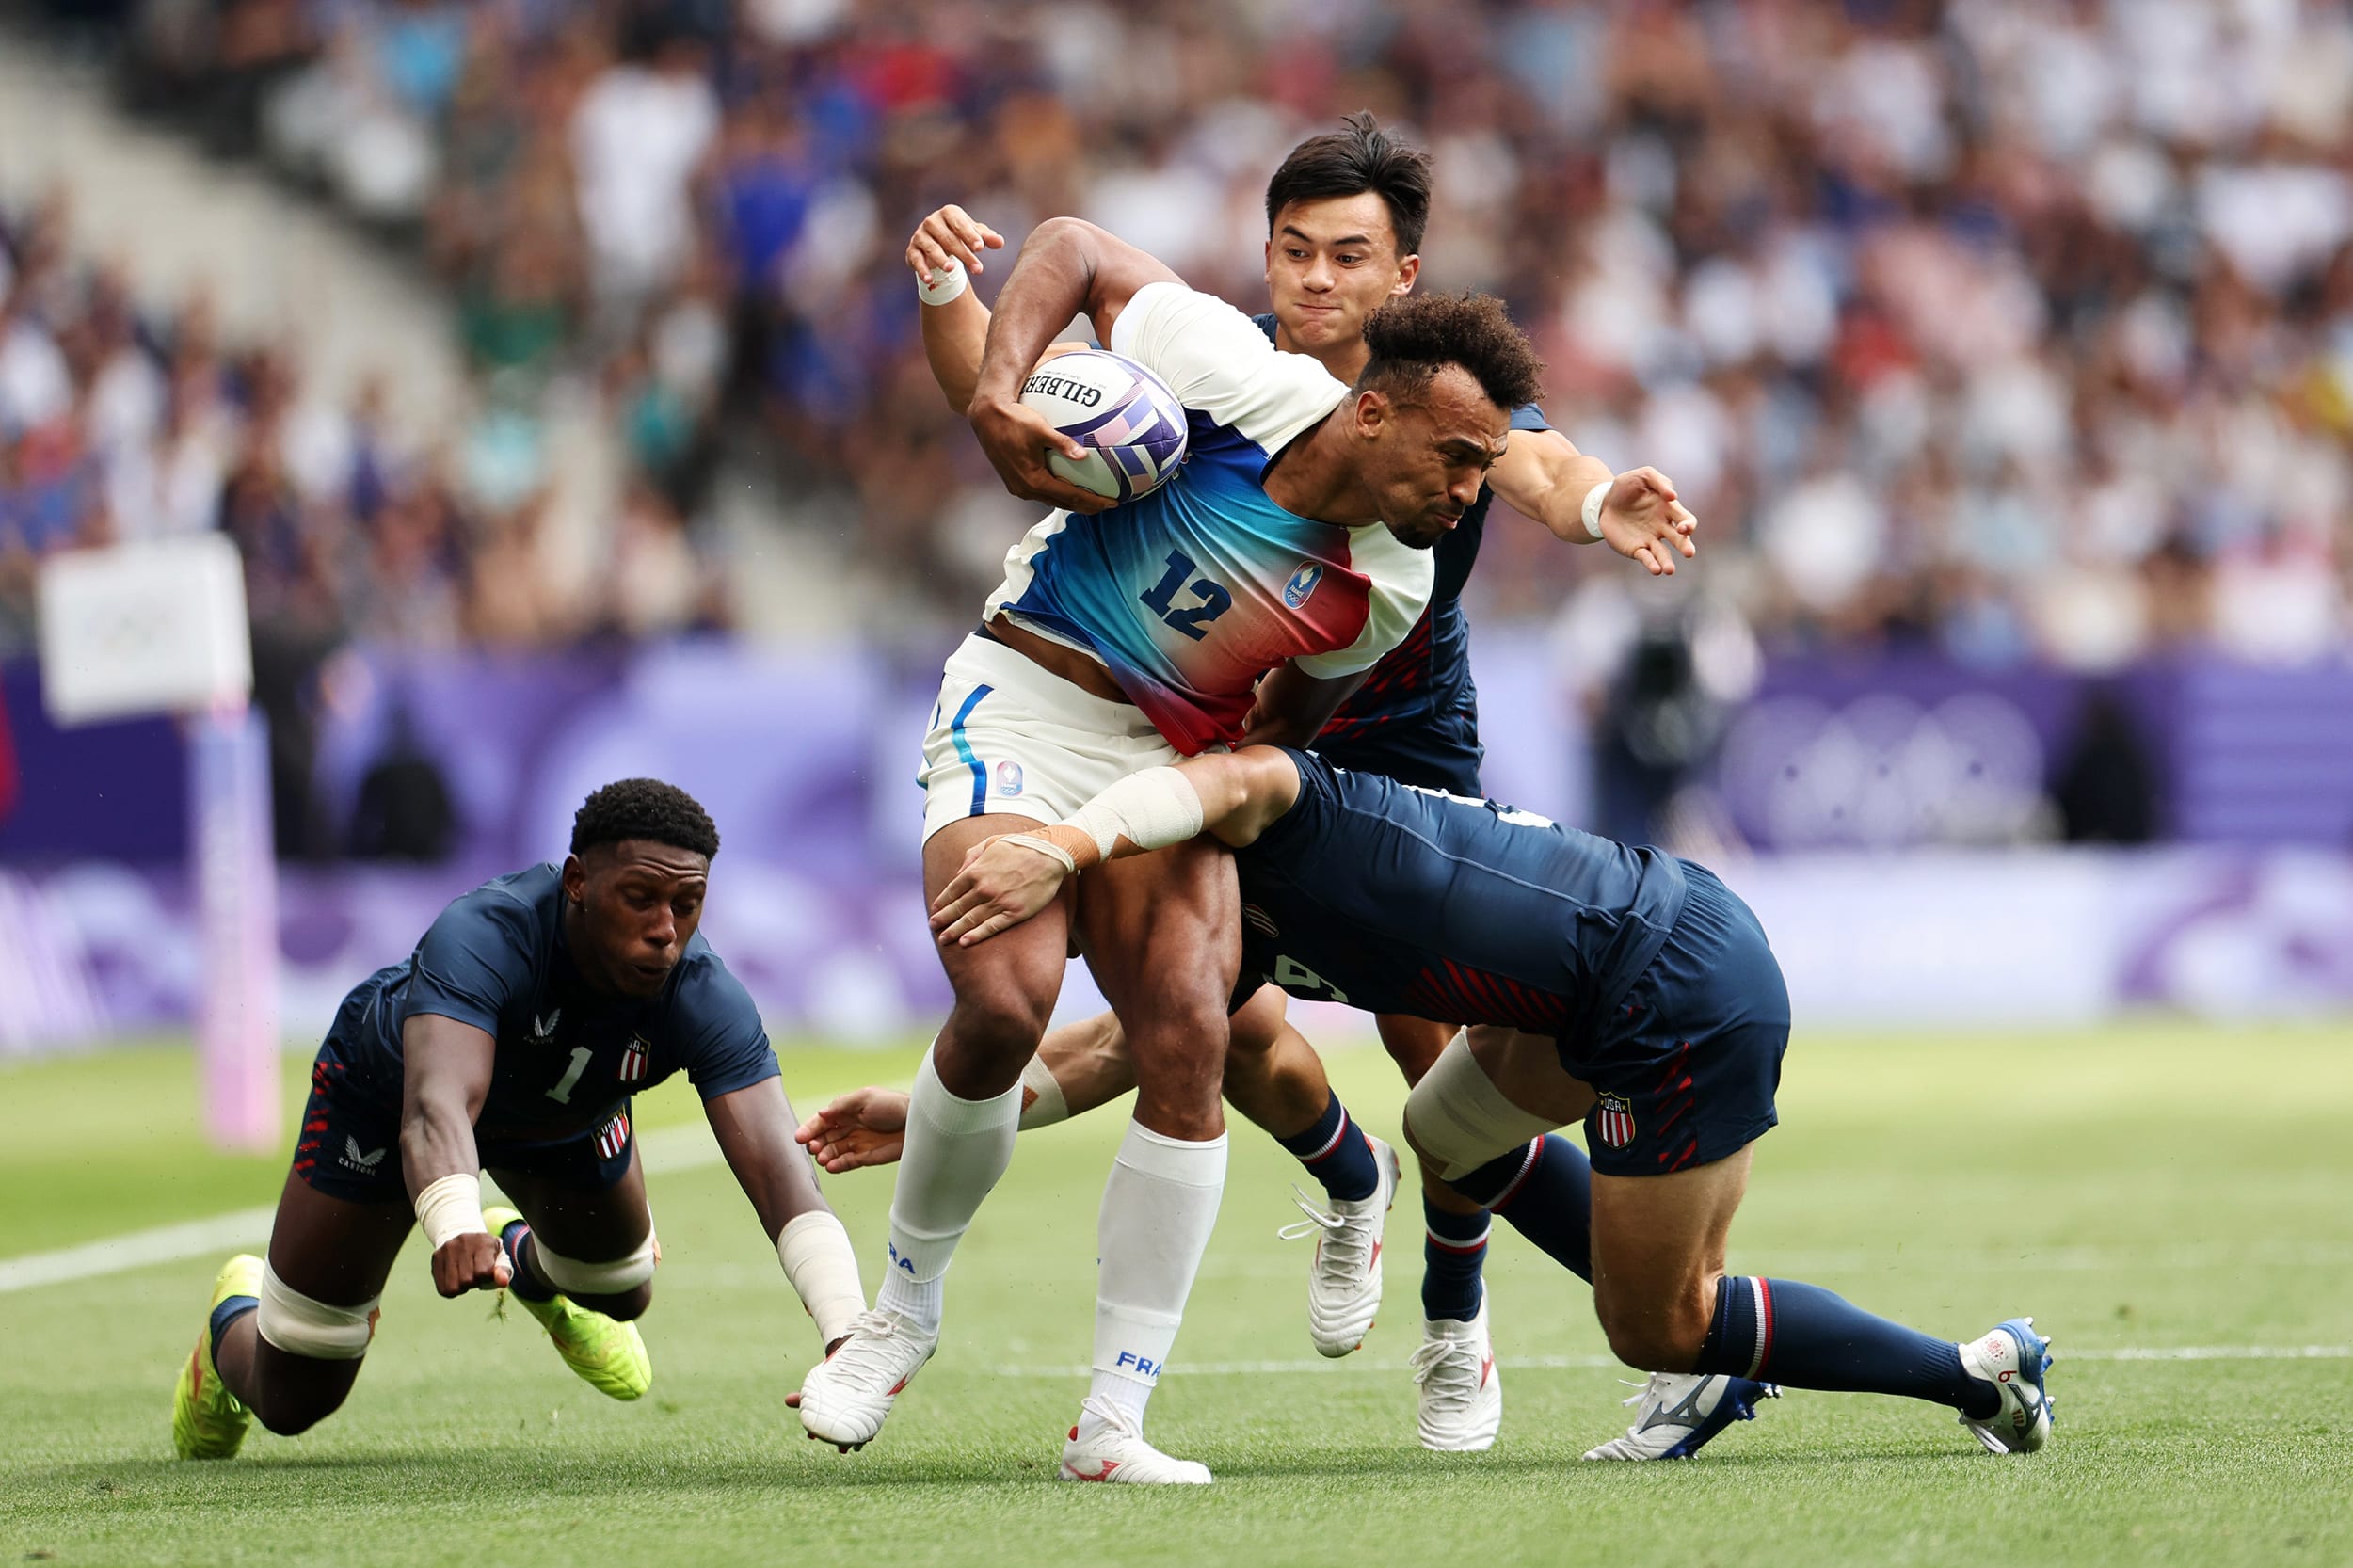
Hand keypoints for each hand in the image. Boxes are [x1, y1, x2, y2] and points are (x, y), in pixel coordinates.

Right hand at [430, 1231, 511, 1297]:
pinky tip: (455, 1278)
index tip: (487, 1272)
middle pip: (467, 1281)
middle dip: (473, 1282)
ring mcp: (447, 1249)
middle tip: (475, 1273)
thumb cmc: (486, 1252)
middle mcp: (463, 1242)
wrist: (464, 1234)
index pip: (483, 1272)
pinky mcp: (436, 1257)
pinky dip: (451, 1289)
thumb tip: (503, 1282)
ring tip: (465, 1275)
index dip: (486, 1278)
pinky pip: (443, 1289)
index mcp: (483, 1242)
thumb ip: (504, 1271)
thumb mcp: (500, 1258)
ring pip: (453, 1287)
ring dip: (462, 1287)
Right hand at [794, 1086, 912, 1172]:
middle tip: (813, 1148)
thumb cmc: (893, 1104)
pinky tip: (830, 1166)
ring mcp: (856, 1142)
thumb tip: (821, 1113)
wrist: (916, 1122)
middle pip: (825, 1137)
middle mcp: (849, 1127)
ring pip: (833, 1151)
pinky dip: (837, 1165)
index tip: (800, 1137)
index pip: (822, 1121)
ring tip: (822, 1158)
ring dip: (825, 1155)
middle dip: (816, 1143)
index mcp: (846, 1111)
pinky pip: (846, 1162)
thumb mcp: (865, 1098)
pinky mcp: (865, 1156)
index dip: (810, 1128)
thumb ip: (842, 1106)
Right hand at [905, 204, 1003, 286]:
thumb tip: (1000, 242)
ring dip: (941, 259)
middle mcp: (932, 221)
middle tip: (978, 269)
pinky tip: (929, 280)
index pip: (960, 224)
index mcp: (949, 213)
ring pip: (931, 248)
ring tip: (952, 269)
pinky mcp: (912, 250)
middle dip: (963, 254)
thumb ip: (987, 238)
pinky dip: (922, 269)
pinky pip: (916, 260)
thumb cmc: (960, 236)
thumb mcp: (975, 236)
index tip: (980, 248)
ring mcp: (920, 235)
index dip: (970, 235)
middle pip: (948, 239)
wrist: (937, 243)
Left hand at [929, 835, 1072, 945]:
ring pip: (971, 920)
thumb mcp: (990, 843)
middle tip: (933, 927)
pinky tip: (965, 942)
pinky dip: (976, 936)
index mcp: (976, 871)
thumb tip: (957, 873)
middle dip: (943, 919)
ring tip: (944, 939)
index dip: (942, 902)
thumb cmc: (1020, 845)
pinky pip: (991, 927)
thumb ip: (970, 857)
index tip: (935, 910)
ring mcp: (999, 902)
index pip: (952, 891)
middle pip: (957, 908)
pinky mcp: (1014, 913)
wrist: (1049, 853)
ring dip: (954, 930)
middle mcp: (983, 888)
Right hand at [969, 394, 1110, 514]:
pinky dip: (1058, 493)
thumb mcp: (1040, 429)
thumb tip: (1084, 455)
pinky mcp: (1015, 482)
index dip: (1093, 501)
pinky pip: (1042, 493)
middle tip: (1107, 504)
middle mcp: (1026, 489)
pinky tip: (1068, 487)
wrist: (986, 418)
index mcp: (1034, 480)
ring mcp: (1018, 488)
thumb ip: (1063, 443)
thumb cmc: (1014, 419)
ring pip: (1052, 500)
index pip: (1071, 497)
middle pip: (1063, 504)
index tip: (1113, 502)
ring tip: (1092, 500)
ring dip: (1072, 502)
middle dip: (1087, 506)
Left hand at [1598, 466, 1698, 576]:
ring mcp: (1650, 539)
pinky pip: (1646, 558)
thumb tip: (1673, 496)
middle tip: (1689, 553)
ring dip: (1667, 562)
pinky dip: (1652, 564)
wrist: (1604, 501)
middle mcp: (1663, 527)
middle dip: (1685, 546)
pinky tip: (1656, 570)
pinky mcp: (1636, 549)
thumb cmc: (1627, 486)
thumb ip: (1660, 481)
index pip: (1687, 520)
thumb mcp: (1644, 475)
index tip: (1683, 528)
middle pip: (1679, 539)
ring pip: (1663, 554)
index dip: (1688, 525)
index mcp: (1669, 510)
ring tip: (1669, 570)